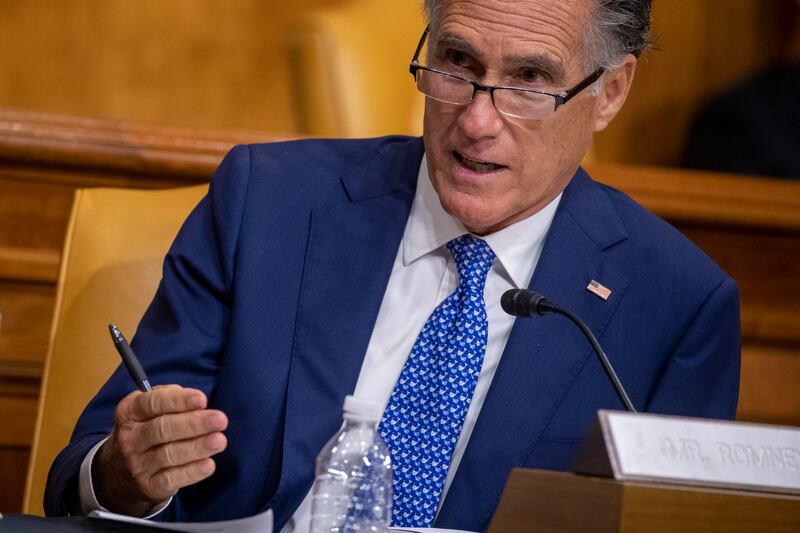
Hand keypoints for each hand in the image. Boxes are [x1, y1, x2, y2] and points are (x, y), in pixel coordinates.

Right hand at [93, 385, 227, 516]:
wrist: (121, 471)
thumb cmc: (147, 429)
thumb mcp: (150, 408)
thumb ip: (170, 397)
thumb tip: (195, 401)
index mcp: (129, 412)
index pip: (152, 403)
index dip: (178, 401)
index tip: (202, 400)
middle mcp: (129, 438)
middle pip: (162, 429)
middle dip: (194, 423)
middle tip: (219, 420)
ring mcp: (137, 464)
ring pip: (168, 454)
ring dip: (197, 447)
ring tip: (219, 440)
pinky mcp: (148, 485)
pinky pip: (171, 478)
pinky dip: (192, 472)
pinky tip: (208, 464)